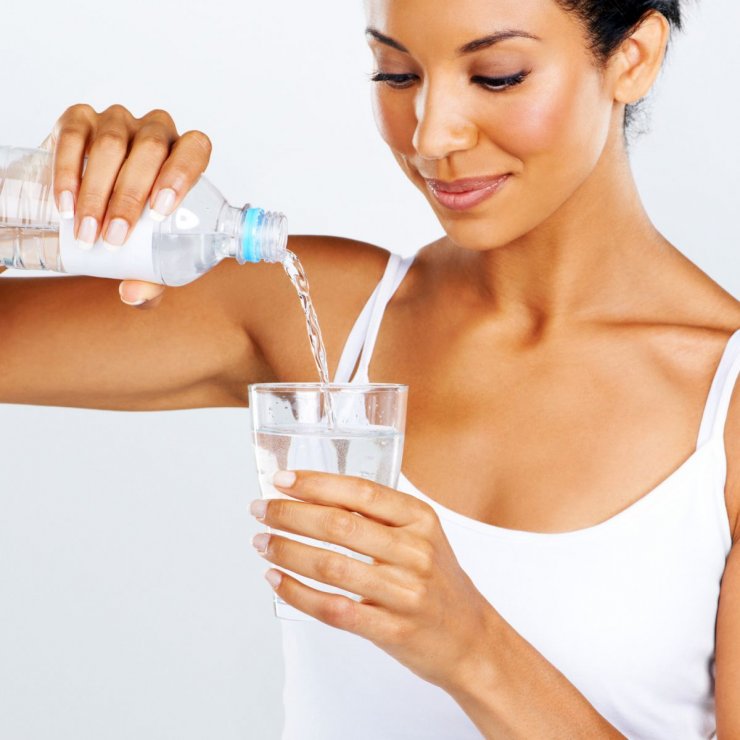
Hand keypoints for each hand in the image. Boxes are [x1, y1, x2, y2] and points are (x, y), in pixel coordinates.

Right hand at [43, 104, 211, 307]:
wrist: (96, 207)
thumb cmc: (137, 228)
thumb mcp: (151, 253)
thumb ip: (151, 277)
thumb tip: (132, 294)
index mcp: (185, 156)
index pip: (195, 149)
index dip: (182, 174)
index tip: (160, 212)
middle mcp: (155, 131)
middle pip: (151, 149)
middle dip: (130, 197)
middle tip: (114, 238)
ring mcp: (118, 121)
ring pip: (111, 144)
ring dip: (97, 192)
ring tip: (87, 233)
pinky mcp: (79, 119)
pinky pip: (73, 136)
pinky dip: (67, 171)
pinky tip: (65, 205)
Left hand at [250, 470, 495, 692]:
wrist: (472, 640)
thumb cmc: (438, 583)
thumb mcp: (423, 537)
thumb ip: (380, 517)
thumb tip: (314, 496)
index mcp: (421, 520)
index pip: (361, 491)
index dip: (316, 483)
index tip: (282, 480)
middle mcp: (415, 552)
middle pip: (340, 525)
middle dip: (290, 514)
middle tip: (261, 509)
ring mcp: (404, 593)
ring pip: (331, 566)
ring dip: (286, 551)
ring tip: (262, 542)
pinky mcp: (391, 629)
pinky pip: (333, 608)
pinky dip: (297, 593)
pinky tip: (277, 579)